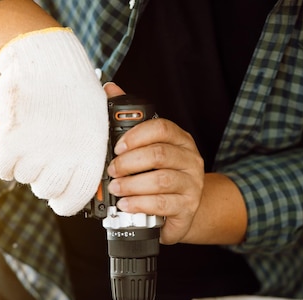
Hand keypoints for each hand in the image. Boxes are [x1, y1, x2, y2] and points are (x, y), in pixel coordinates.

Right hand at [0, 29, 107, 215]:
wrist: (49, 61)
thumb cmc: (76, 90)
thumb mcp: (99, 121)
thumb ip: (93, 152)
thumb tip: (92, 177)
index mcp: (90, 156)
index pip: (74, 200)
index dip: (65, 201)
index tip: (61, 196)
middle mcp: (64, 158)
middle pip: (45, 190)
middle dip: (43, 179)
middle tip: (44, 161)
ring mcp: (37, 151)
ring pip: (24, 178)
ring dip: (24, 166)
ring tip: (32, 144)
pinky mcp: (13, 140)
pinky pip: (3, 168)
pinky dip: (5, 162)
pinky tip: (13, 148)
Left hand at [104, 84, 204, 243]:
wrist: (183, 207)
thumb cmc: (161, 173)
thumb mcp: (149, 148)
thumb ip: (132, 121)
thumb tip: (110, 88)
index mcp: (180, 140)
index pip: (163, 128)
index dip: (137, 135)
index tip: (117, 147)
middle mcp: (190, 159)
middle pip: (160, 154)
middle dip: (129, 163)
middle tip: (112, 170)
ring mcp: (192, 184)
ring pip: (162, 180)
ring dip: (132, 185)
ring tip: (116, 189)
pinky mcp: (188, 206)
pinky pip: (163, 203)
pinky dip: (141, 204)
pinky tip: (127, 204)